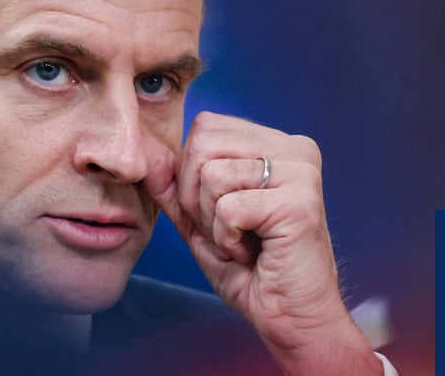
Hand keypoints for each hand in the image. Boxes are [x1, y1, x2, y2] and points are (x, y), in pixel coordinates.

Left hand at [146, 112, 381, 374]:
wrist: (292, 319)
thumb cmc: (251, 272)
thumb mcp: (200, 221)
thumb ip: (173, 183)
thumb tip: (144, 145)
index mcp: (277, 144)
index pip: (206, 127)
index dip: (191, 174)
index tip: (220, 214)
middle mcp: (295, 149)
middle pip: (203, 144)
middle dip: (196, 197)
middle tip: (228, 231)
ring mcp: (301, 172)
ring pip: (212, 175)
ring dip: (213, 222)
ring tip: (243, 241)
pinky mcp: (298, 202)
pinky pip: (228, 208)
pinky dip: (227, 239)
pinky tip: (253, 252)